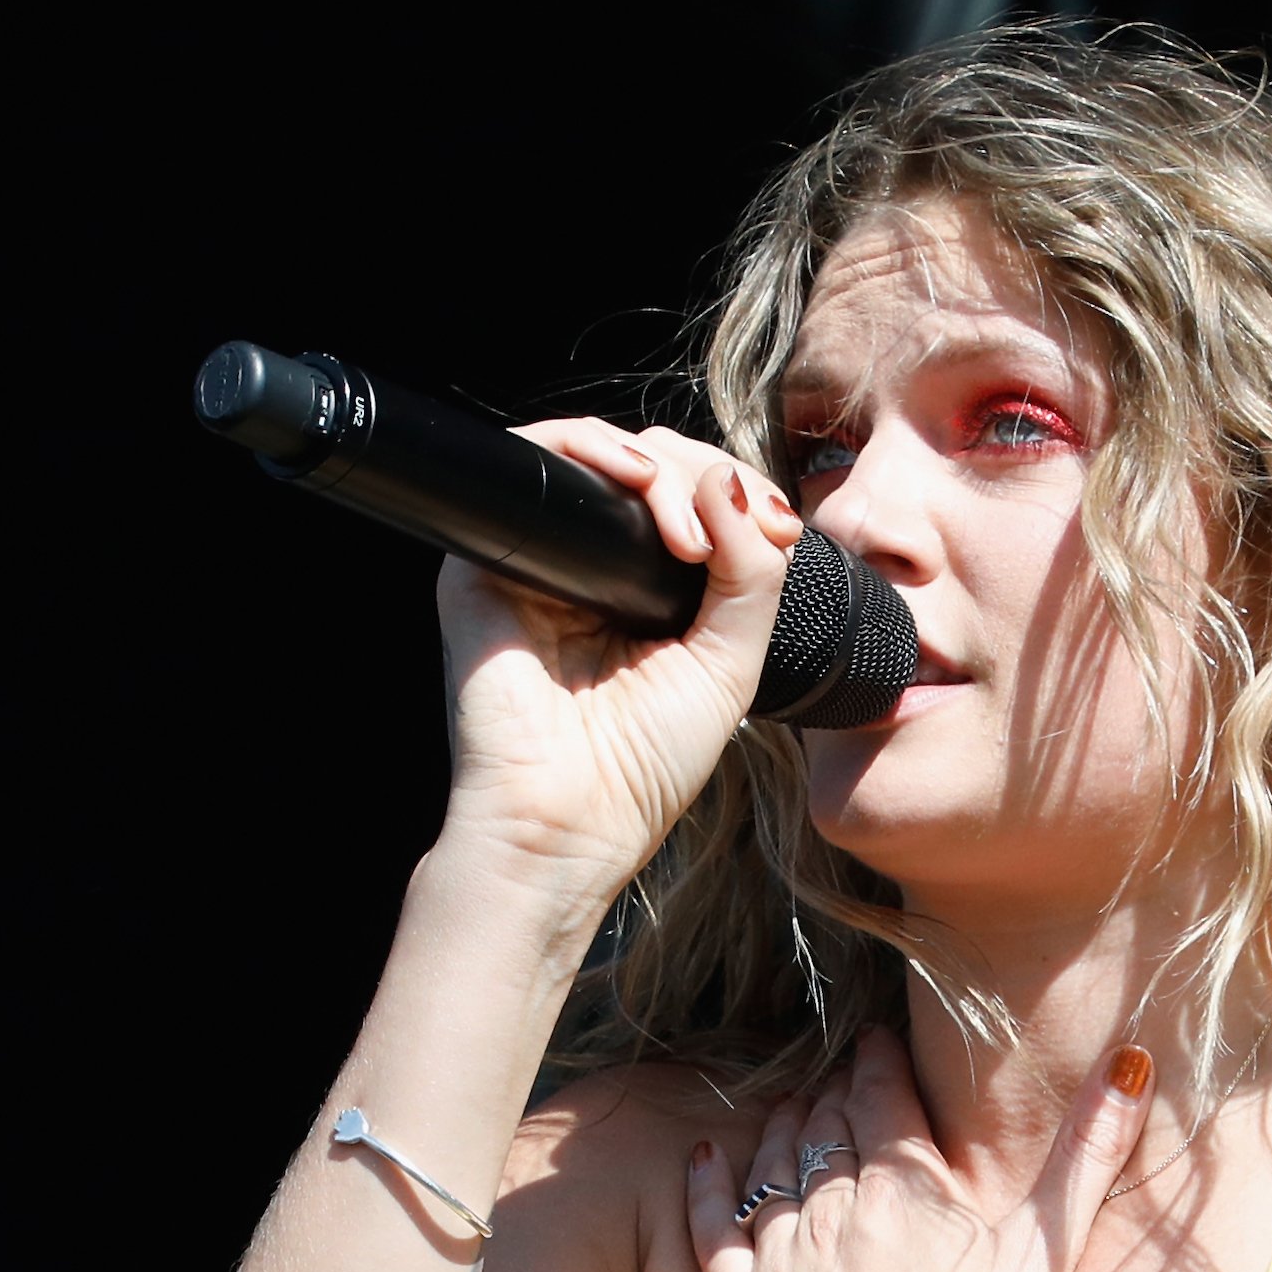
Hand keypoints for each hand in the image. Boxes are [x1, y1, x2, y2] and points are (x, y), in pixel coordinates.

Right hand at [430, 420, 804, 901]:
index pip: (697, 500)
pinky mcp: (487, 554)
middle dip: (709, 475)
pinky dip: (590, 450)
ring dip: (661, 466)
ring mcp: (542, 557)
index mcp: (649, 592)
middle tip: (749, 525)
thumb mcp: (731, 663)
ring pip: (600, 454)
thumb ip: (751, 574)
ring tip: (691, 535)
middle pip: (653, 463)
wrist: (567, 821)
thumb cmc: (644, 765)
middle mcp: (593, 567)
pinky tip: (637, 485)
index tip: (784, 527)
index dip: (743, 492)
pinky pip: (534, 461)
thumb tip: (728, 481)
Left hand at [686, 1031, 1157, 1271]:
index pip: (881, 1095)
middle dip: (831, 1094)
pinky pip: (710, 1226)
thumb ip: (1087, 1156)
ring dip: (779, 1129)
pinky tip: (707, 1158)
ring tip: (790, 1110)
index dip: (878, 1060)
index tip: (876, 1040)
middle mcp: (831, 1207)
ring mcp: (778, 1256)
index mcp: (903, 1187)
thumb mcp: (1047, 1255)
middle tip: (837, 1078)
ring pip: (769, 1165)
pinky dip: (707, 1186)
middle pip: (823, 1126)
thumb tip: (1133, 1064)